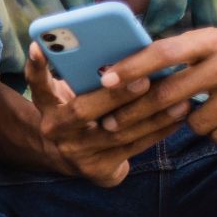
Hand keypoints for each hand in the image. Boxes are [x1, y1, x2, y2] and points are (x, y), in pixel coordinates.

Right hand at [24, 42, 187, 186]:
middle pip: (83, 110)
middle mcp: (56, 130)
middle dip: (115, 95)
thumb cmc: (84, 115)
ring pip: (116, 131)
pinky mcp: (99, 170)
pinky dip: (159, 130)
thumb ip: (85, 77)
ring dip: (151, 114)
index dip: (37, 67)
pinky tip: (179, 117)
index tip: (38, 46)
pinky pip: (134, 147)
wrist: (77, 160)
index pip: (38, 85)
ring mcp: (77, 152)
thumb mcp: (74, 96)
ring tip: (179, 98)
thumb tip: (119, 46)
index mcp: (47, 106)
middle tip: (144, 80)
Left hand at [107, 27, 216, 145]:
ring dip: (192, 122)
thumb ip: (180, 54)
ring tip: (212, 109)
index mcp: (214, 40)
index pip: (164, 51)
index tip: (104, 80)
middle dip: (133, 113)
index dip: (131, 66)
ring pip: (193, 122)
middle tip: (111, 123)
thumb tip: (124, 71)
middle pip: (167, 94)